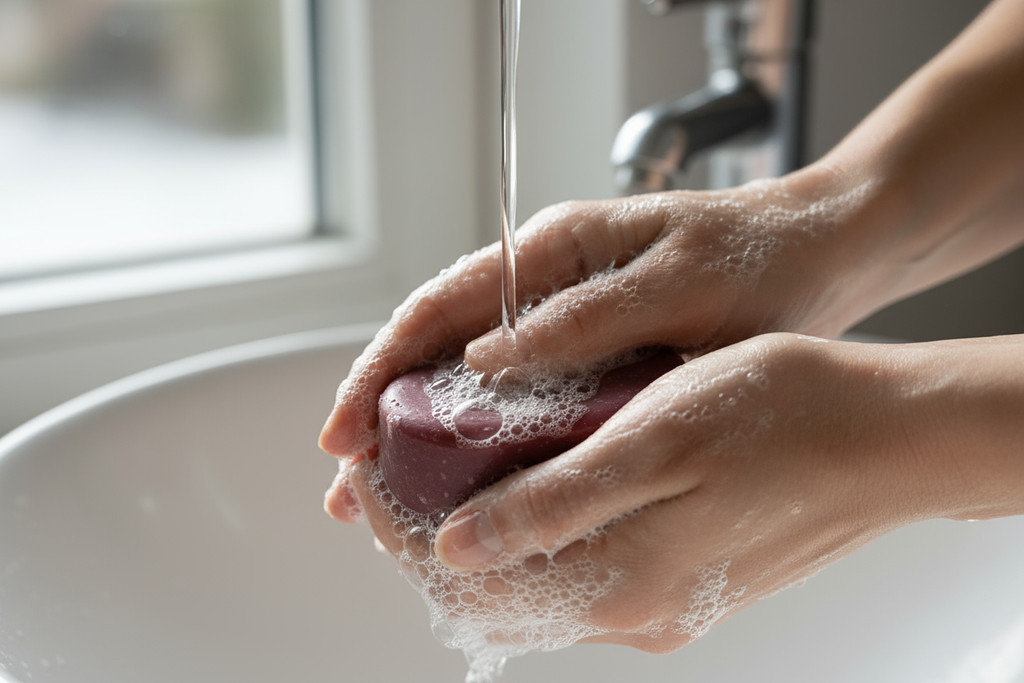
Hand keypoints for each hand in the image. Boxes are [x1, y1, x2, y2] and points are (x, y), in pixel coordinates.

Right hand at [320, 167, 891, 500]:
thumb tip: (483, 360)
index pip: (440, 308)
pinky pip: (518, 395)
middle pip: (437, 347)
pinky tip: (469, 480)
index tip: (346, 432)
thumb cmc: (760, 262)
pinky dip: (483, 438)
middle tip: (350, 488)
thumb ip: (583, 318)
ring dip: (425, 434)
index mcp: (555, 250)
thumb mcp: (675, 286)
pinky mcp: (591, 349)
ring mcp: (566, 316)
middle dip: (385, 414)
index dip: (382, 371)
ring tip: (389, 497)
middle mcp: (546, 281)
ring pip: (469, 377)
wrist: (823, 255)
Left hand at [414, 333, 1023, 651]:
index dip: (397, 521)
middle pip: (487, 588)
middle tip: (385, 470)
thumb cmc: (784, 418)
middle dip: (420, 532)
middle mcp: (631, 609)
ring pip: (526, 582)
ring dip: (467, 532)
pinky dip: (525, 534)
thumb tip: (456, 547)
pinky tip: (516, 489)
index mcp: (619, 579)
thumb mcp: (657, 440)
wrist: (885, 439)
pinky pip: (573, 571)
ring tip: (432, 472)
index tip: (364, 468)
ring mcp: (656, 602)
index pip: (464, 572)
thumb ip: (554, 505)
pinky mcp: (677, 582)